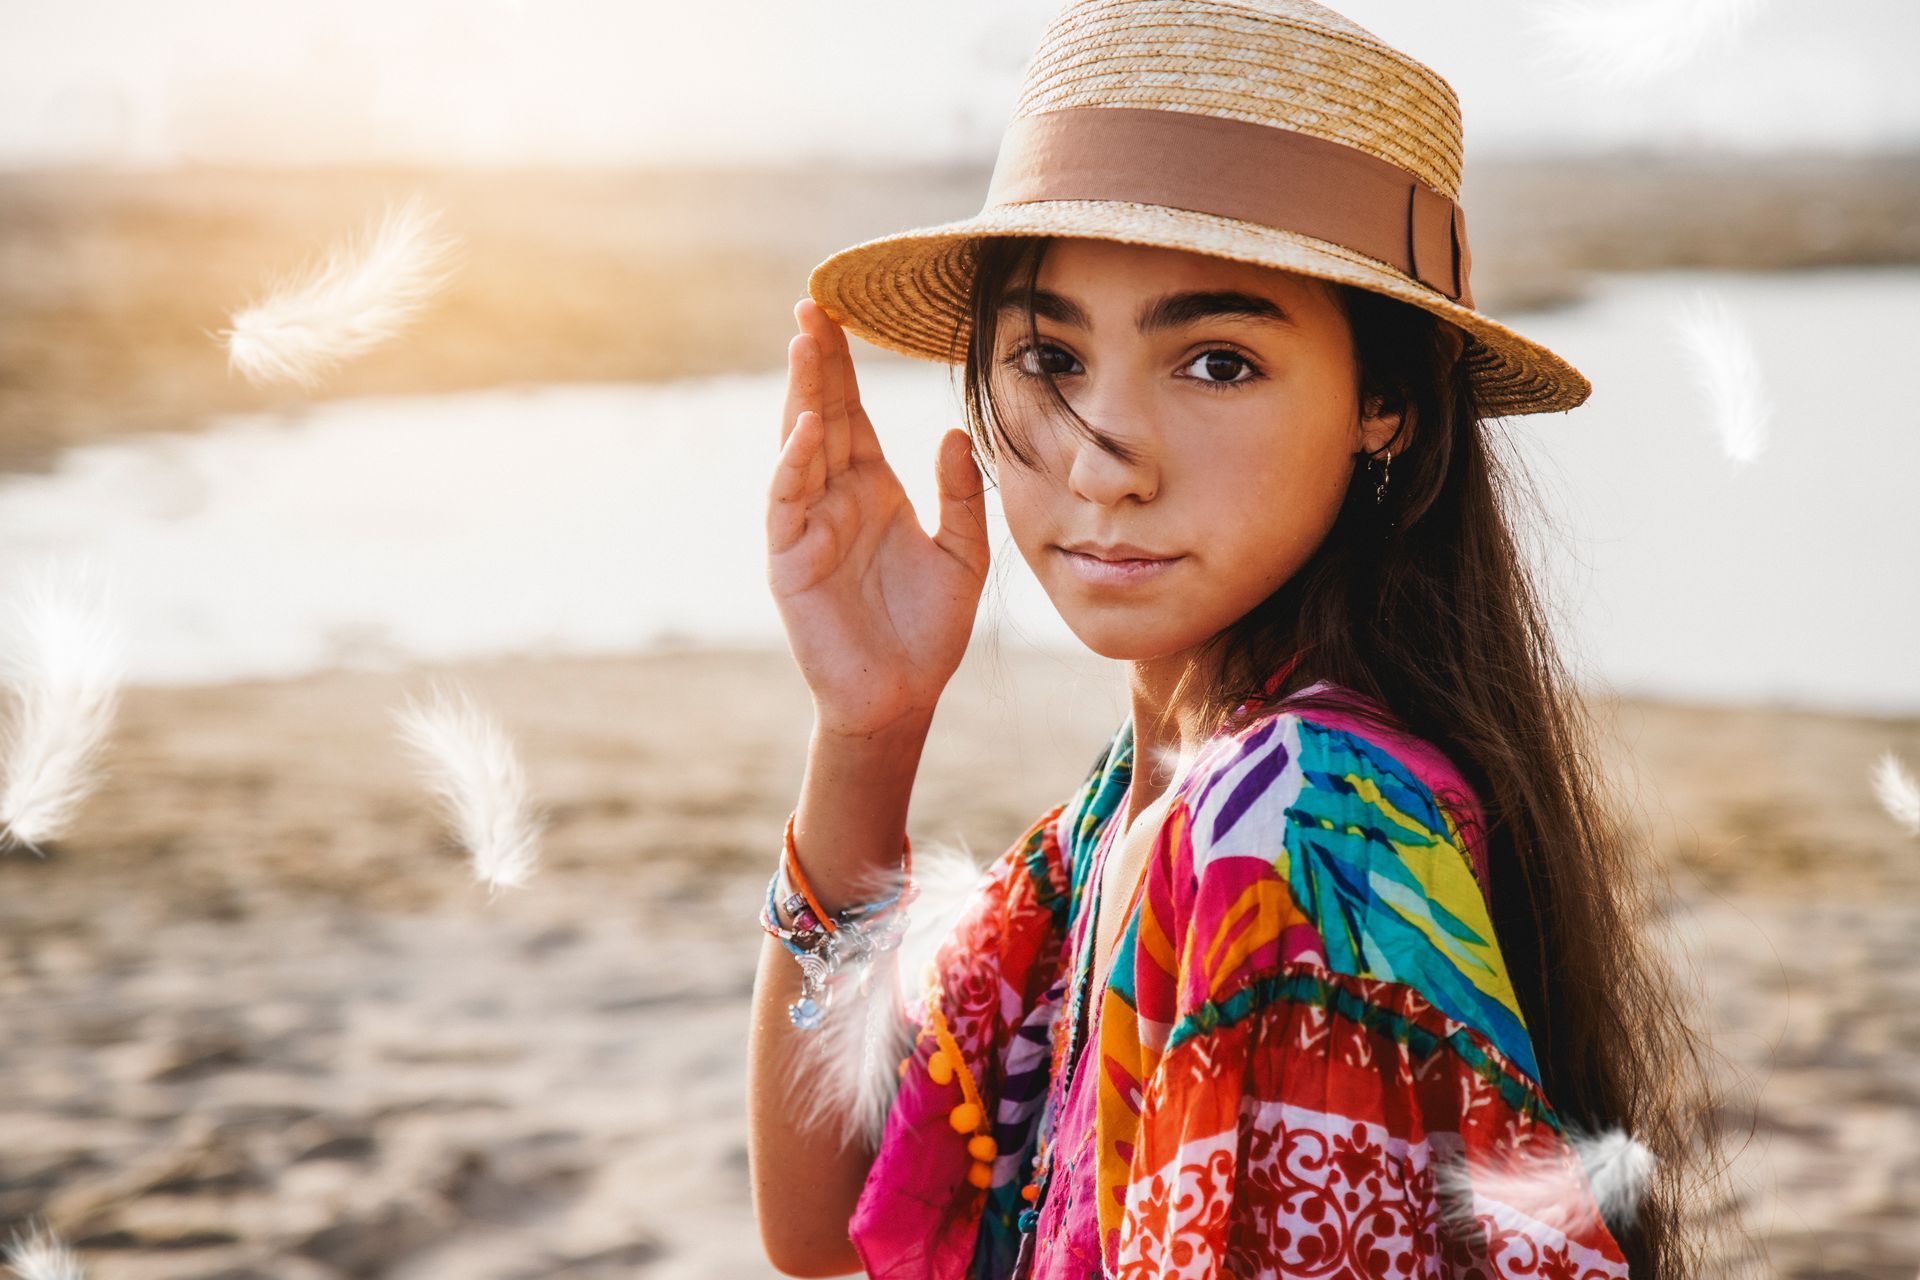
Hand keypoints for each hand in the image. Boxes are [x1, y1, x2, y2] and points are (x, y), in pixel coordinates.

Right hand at [766, 298, 989, 739]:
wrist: (902, 697)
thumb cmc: (928, 632)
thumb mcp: (963, 554)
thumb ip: (962, 494)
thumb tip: (953, 432)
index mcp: (873, 490)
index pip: (853, 412)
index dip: (845, 363)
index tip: (840, 310)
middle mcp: (834, 499)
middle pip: (821, 413)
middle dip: (815, 360)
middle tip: (812, 303)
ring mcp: (807, 526)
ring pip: (798, 446)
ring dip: (800, 394)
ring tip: (804, 342)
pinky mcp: (790, 561)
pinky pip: (789, 502)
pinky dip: (795, 462)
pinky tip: (809, 426)